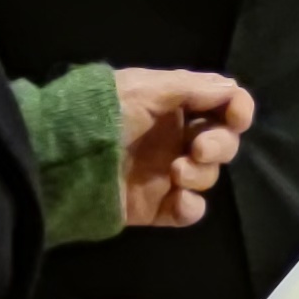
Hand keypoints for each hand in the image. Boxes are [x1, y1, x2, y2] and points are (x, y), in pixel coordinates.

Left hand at [115, 70, 250, 230]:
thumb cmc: (103, 114)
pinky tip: (179, 201)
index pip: (220, 104)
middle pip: (222, 141)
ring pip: (208, 175)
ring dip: (200, 174)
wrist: (62, 159)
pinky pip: (189, 210)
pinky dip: (191, 207)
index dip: (236, 109)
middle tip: (198, 150)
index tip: (236, 118)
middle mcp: (173, 137)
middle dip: (218, 145)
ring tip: (175, 173)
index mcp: (172, 104)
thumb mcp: (144, 89)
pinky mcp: (155, 206)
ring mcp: (165, 173)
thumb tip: (232, 90)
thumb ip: (192, 88)